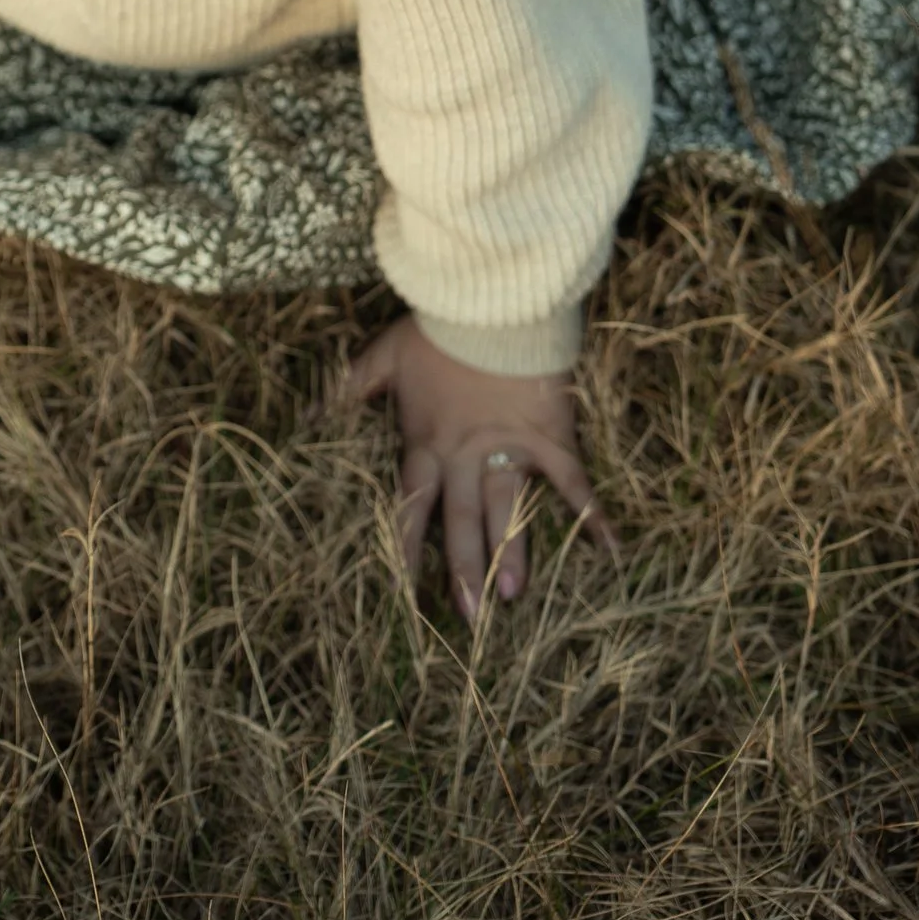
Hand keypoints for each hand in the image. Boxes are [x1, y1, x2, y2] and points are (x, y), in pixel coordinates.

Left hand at [344, 314, 617, 622]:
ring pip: (509, 511)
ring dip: (513, 553)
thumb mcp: (383, 355)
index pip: (412, 507)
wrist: (491, 303)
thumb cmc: (436, 328)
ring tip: (513, 597)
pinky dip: (593, 514)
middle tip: (469, 616)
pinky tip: (610, 548)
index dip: (407, 549)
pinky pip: (574, 482)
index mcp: (425, 442)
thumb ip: (349, 388)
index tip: (405, 591)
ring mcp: (510, 449)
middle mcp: (466, 456)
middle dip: (465, 568)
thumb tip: (308, 417)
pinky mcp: (550, 436)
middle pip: (462, 520)